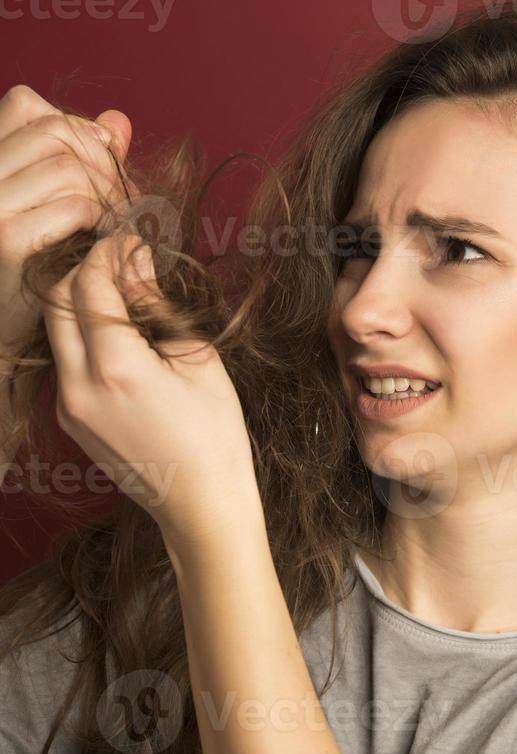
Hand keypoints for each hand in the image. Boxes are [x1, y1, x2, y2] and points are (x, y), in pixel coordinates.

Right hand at [0, 84, 135, 352]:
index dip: (75, 126)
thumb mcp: (51, 213)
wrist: (0, 342)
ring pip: (69, 167)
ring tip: (122, 227)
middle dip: (103, 163)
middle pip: (55, 132)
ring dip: (110, 194)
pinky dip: (104, 221)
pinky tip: (110, 246)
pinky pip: (75, 205)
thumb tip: (120, 122)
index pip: (26, 106)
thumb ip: (80, 164)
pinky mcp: (8, 241)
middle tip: (129, 202)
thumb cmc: (29, 277)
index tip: (106, 164)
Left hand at [42, 229, 257, 544]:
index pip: (90, 284)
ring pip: (56, 329)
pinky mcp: (70, 419)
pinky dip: (84, 334)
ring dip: (82, 301)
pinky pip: (65, 360)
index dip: (110, 251)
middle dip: (88, 270)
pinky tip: (122, 336)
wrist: (200, 504)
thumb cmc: (214, 436)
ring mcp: (68, 406)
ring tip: (127, 297)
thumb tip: (135, 264)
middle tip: (126, 262)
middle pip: (59, 300)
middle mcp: (78, 386)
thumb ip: (158, 307)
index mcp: (116, 368)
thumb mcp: (198, 361)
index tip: (133, 240)